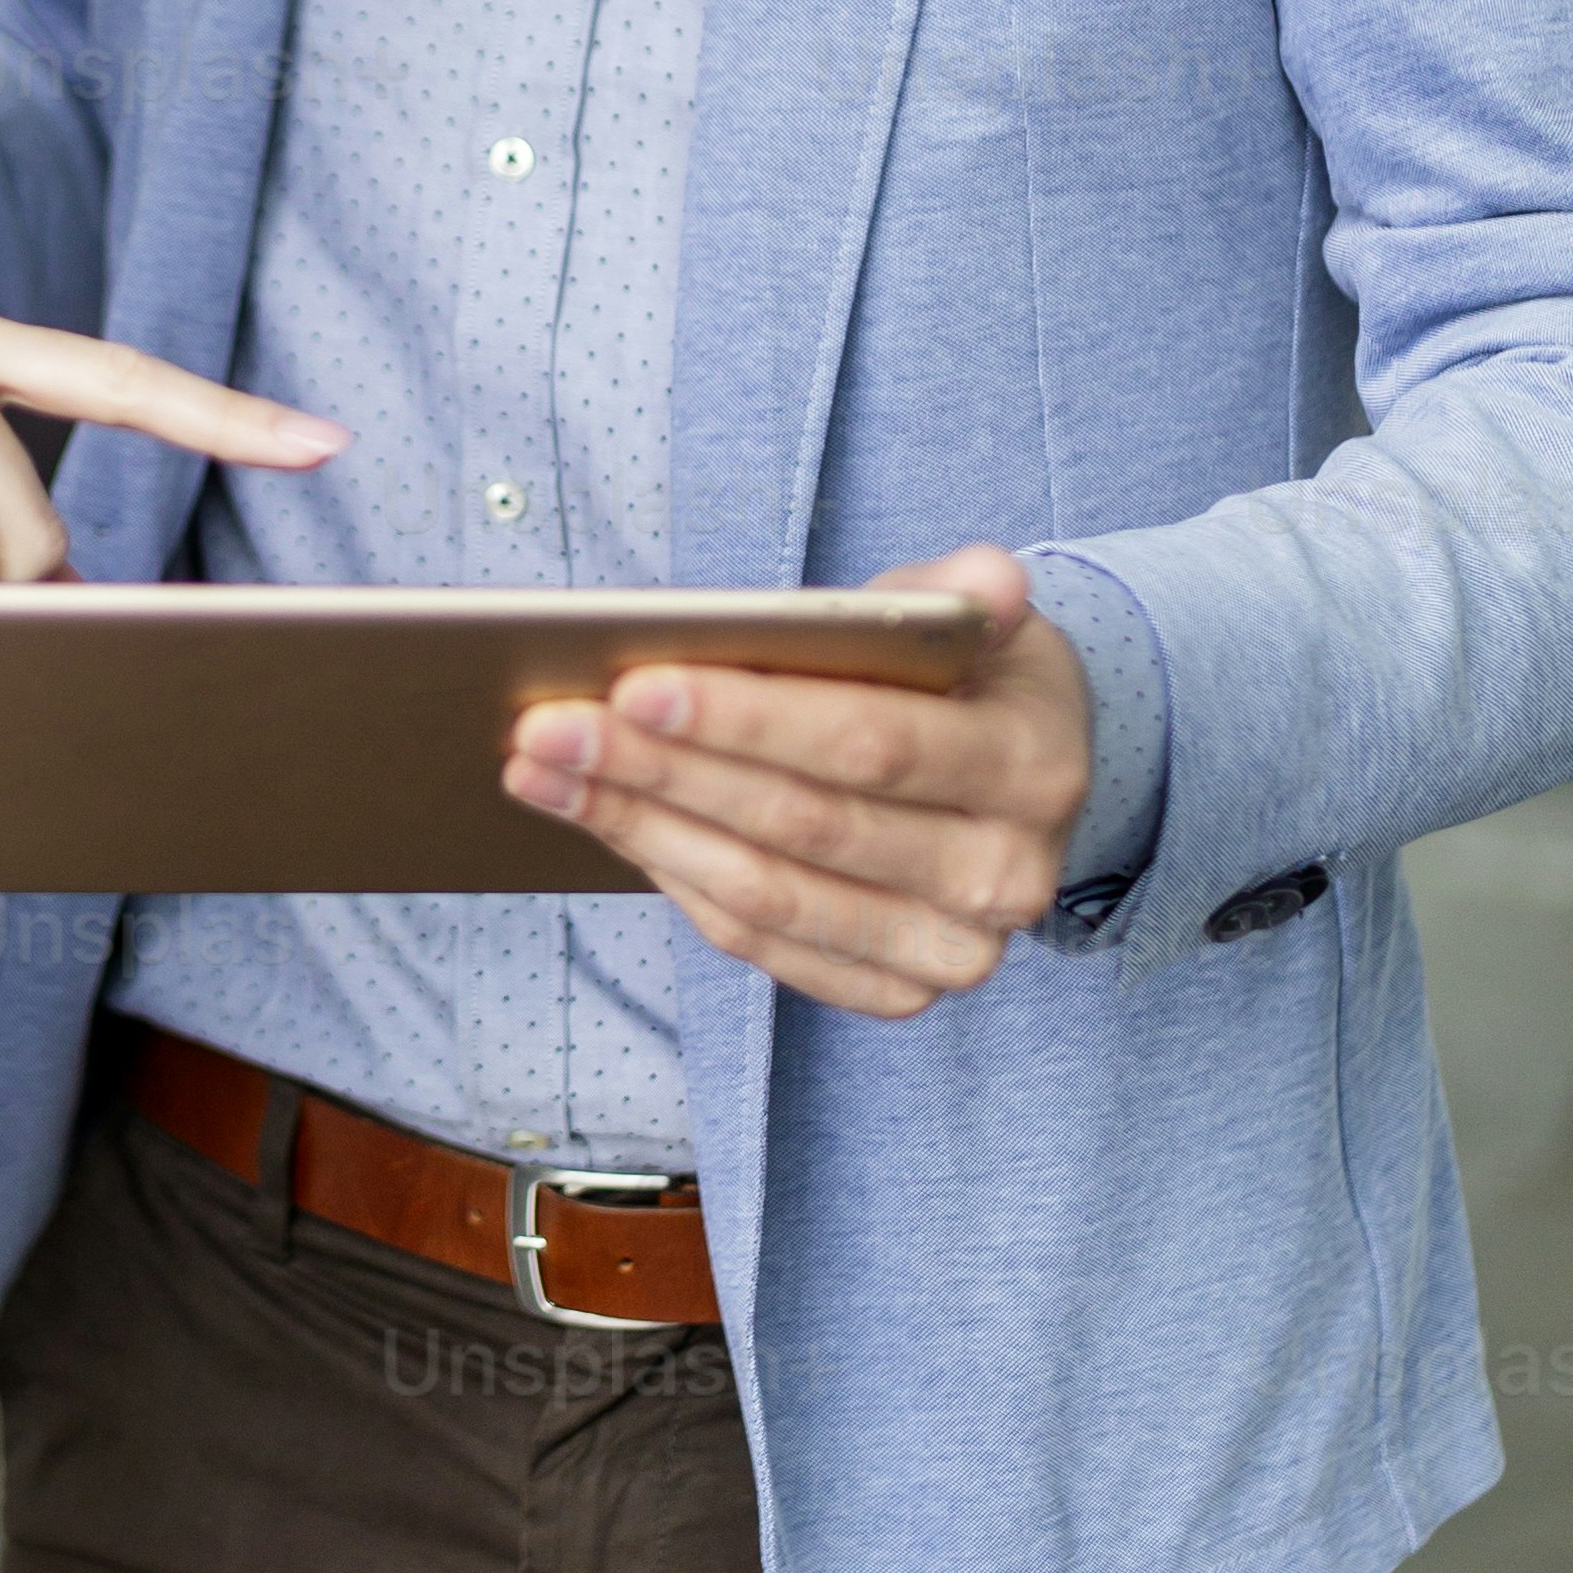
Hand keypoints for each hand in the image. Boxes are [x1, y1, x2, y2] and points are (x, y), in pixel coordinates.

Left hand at [499, 544, 1091, 1018]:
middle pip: (799, 825)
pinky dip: (671, 876)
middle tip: (546, 725)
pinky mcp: (894, 991)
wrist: (1021, 780)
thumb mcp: (976, 620)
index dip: (747, 719)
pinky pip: (760, 940)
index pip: (868, 745)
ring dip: (639, 826)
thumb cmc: (968, 680)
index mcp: (1031, 770)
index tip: (632, 684)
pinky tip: (601, 816)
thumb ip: (962, 598)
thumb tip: (988, 581)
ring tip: (540, 768)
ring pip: (766, 894)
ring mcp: (949, 951)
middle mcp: (1001, 878)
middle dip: (659, 771)